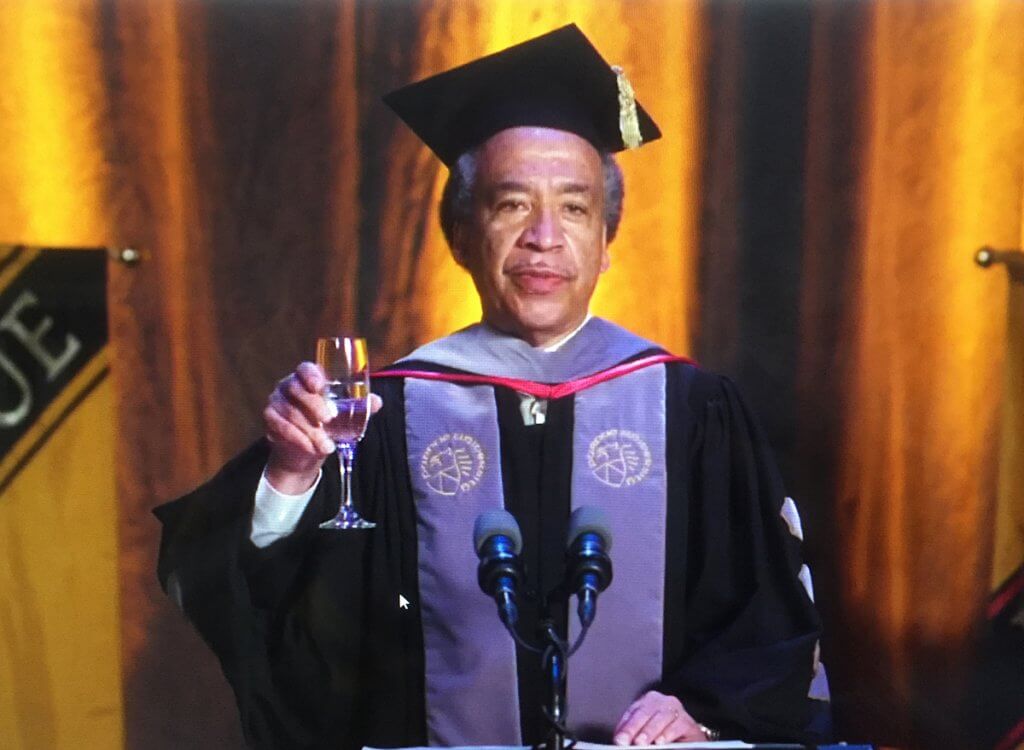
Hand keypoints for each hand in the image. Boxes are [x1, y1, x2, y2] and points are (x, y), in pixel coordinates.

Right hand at [263, 362, 381, 493]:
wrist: (306, 450)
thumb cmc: (327, 424)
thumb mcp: (345, 414)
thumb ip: (360, 406)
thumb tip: (376, 402)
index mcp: (307, 378)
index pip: (305, 369)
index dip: (311, 375)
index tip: (321, 387)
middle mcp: (288, 386)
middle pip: (296, 389)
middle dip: (314, 405)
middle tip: (330, 420)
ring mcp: (276, 402)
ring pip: (290, 413)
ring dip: (310, 430)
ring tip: (327, 445)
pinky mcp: (270, 420)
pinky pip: (281, 427)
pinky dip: (298, 439)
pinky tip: (311, 447)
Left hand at [612, 691, 705, 744]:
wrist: (688, 739)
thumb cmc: (662, 735)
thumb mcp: (644, 732)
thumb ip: (632, 733)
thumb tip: (621, 739)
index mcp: (648, 702)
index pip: (633, 713)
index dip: (626, 727)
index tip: (619, 739)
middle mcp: (662, 702)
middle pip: (645, 713)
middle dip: (634, 729)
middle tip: (629, 741)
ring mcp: (676, 710)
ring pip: (661, 717)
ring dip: (650, 731)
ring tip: (641, 743)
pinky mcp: (688, 722)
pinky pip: (677, 725)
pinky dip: (667, 734)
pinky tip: (660, 741)